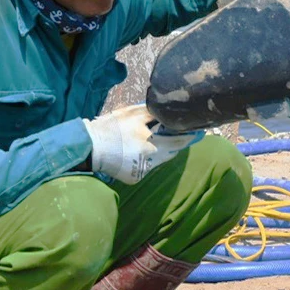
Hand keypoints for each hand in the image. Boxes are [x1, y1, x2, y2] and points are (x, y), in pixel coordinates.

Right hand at [82, 105, 199, 183]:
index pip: (179, 142)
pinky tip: (138, 151)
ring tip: (155, 140)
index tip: (199, 131)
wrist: (90, 147)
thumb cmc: (112, 127)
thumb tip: (171, 111)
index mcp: (151, 144)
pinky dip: (148, 159)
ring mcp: (141, 171)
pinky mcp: (134, 178)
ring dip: (162, 151)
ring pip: (160, 161)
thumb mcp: (134, 113)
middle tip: (181, 135)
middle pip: (171, 153)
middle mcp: (149, 161)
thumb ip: (154, 113)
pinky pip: (147, 167)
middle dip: (176, 144)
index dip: (190, 136)